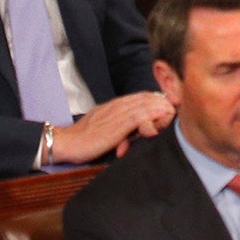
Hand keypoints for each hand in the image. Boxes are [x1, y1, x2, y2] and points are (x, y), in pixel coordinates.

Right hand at [50, 92, 174, 163]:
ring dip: (160, 108)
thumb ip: (118, 126)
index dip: (155, 100)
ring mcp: (116, 114)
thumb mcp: (103, 128)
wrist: (66, 142)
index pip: (140, 97)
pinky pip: (138, 116)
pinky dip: (151, 115)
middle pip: (145, 98)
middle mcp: (116, 106)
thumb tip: (133, 130)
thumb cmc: (83, 139)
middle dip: (161, 103)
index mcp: (114, 106)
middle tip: (173, 110)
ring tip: (171, 113)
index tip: (167, 107)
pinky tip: (161, 117)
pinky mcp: (116, 125)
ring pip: (144, 104)